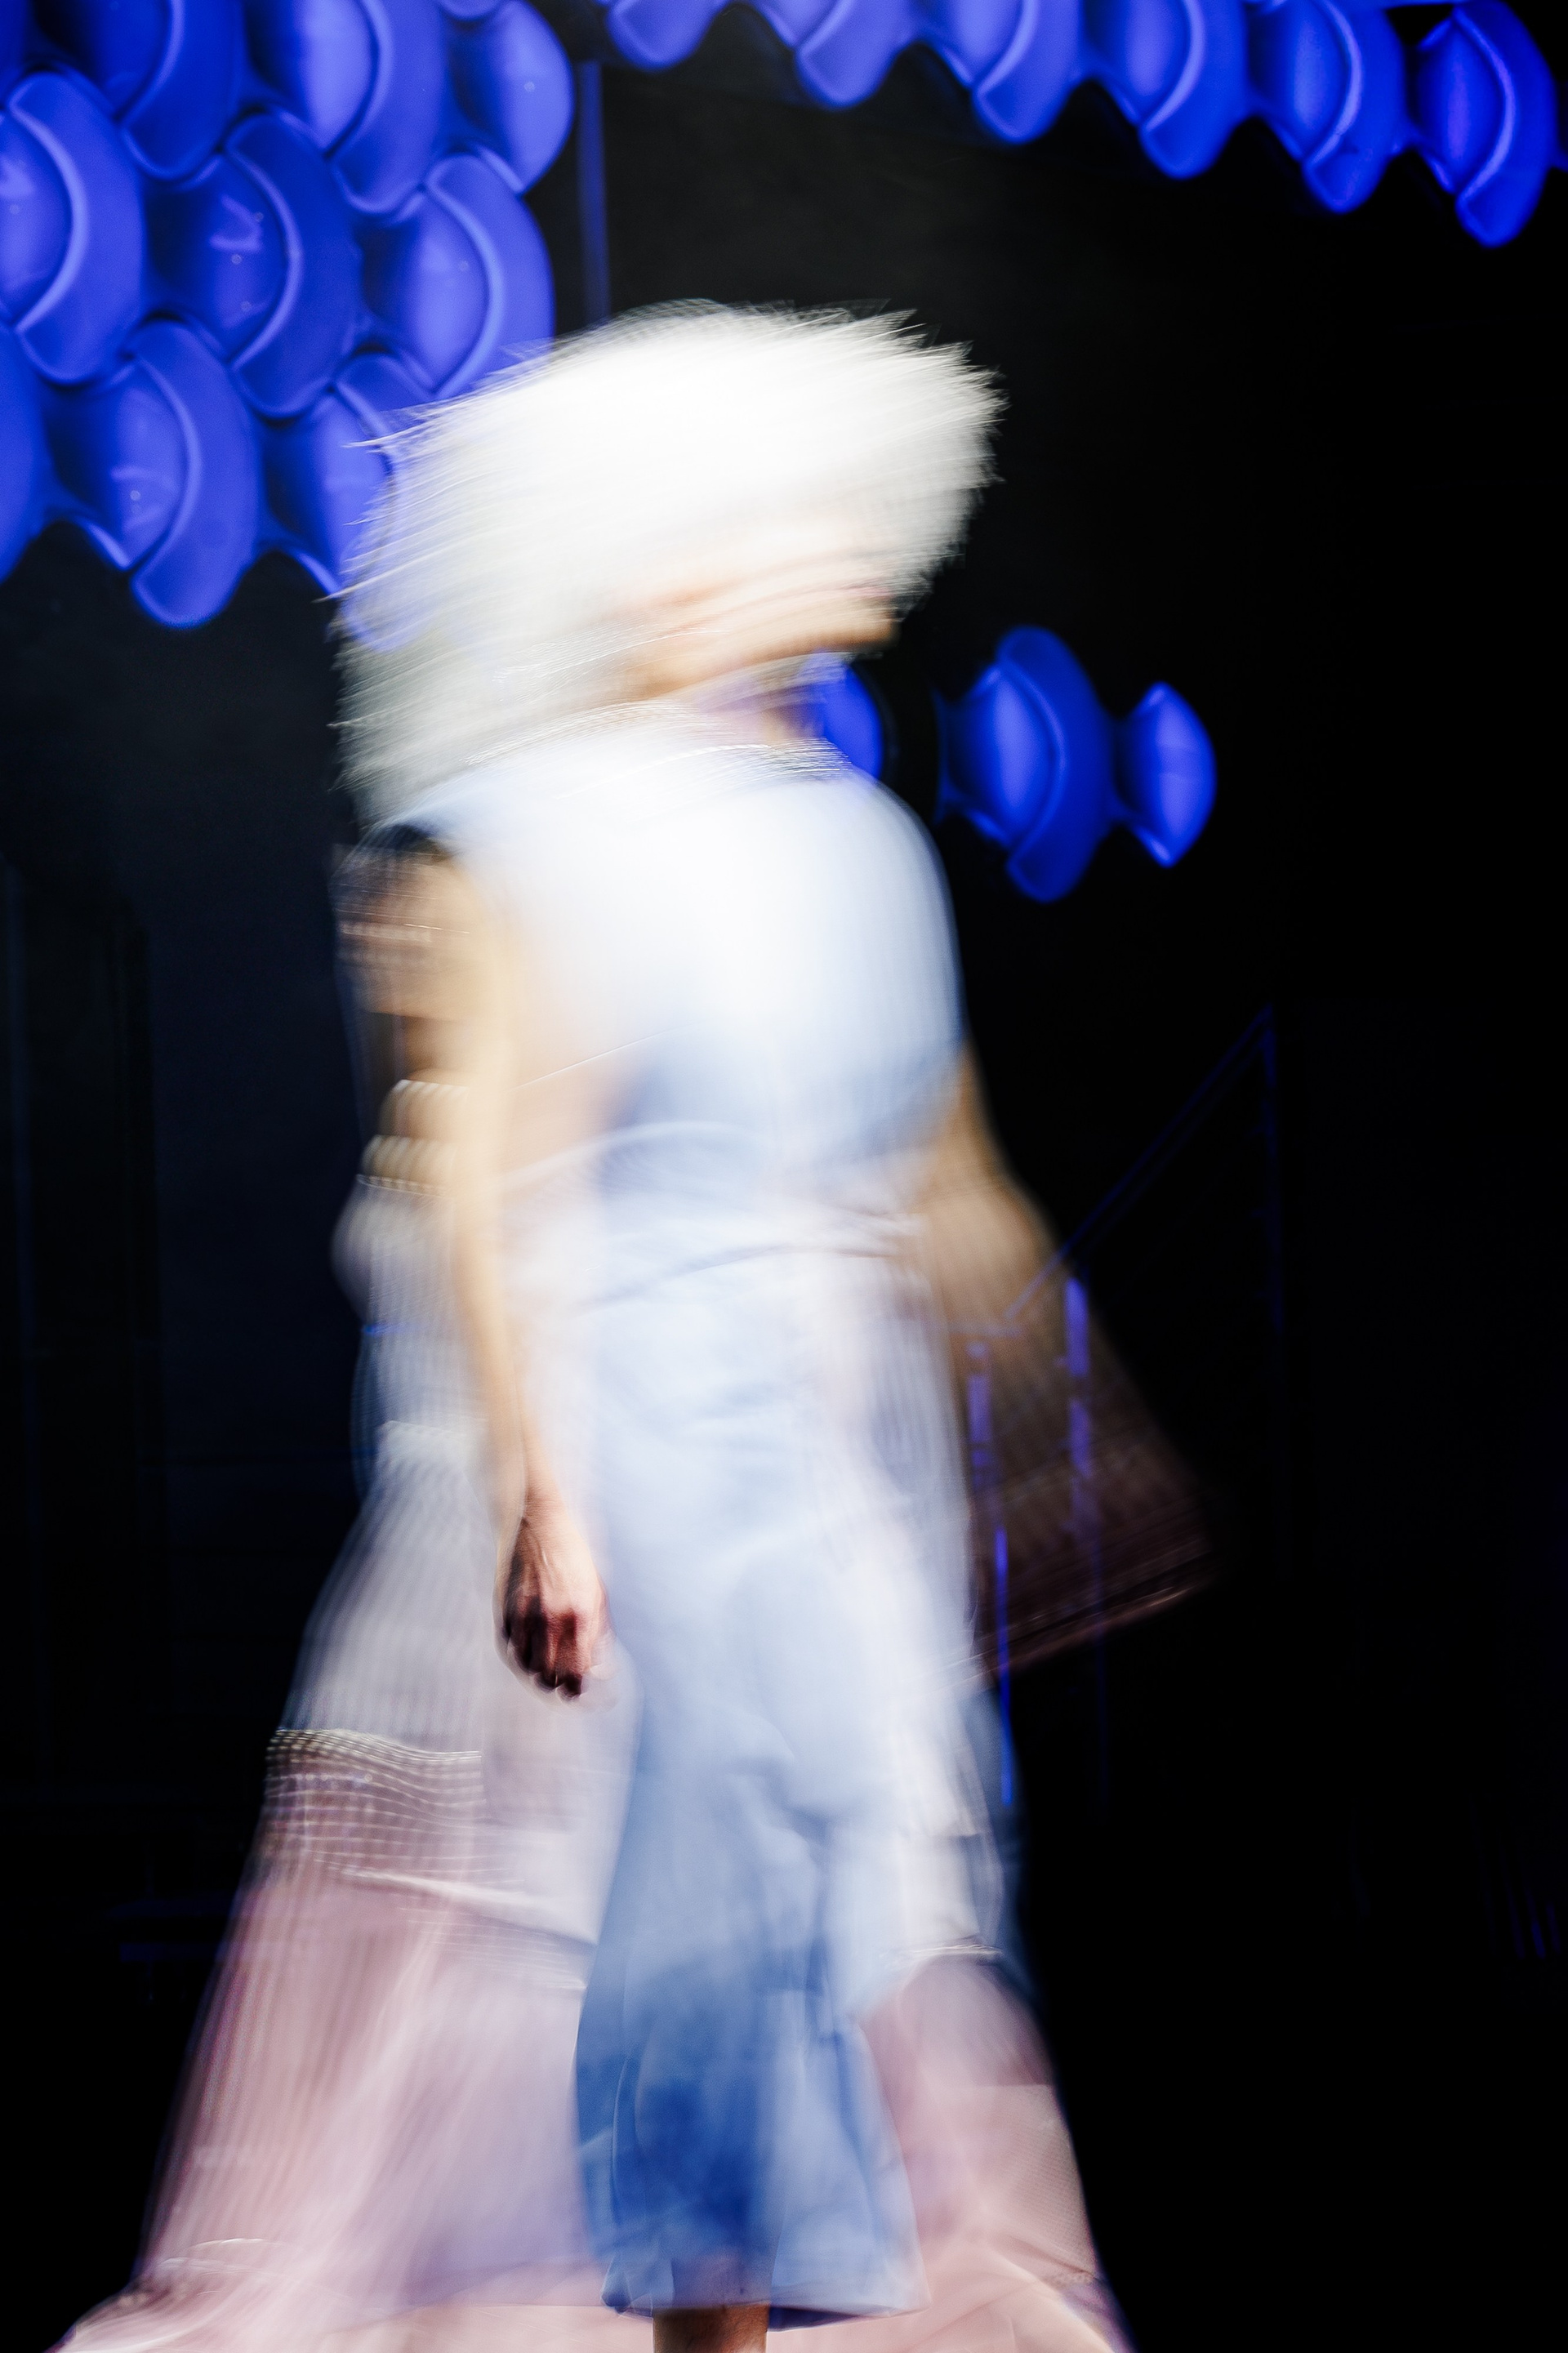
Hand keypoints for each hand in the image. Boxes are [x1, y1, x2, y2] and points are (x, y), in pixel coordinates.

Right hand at [497, 1498, 607, 1697]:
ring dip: (540, 1676)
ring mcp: (523, 1616)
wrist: (539, 1524)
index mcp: (579, 1614)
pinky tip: (532, 1655)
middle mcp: (550, 1618)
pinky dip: (522, 1659)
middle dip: (560, 1686)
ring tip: (550, 1672)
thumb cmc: (574, 1557)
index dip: (579, 1689)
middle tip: (566, 1686)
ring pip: (528, 1668)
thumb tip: (600, 1667)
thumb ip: (599, 1631)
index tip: (582, 1693)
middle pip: (550, 1676)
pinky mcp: (505, 1611)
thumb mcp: (597, 1591)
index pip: (577, 1672)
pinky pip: (512, 1650)